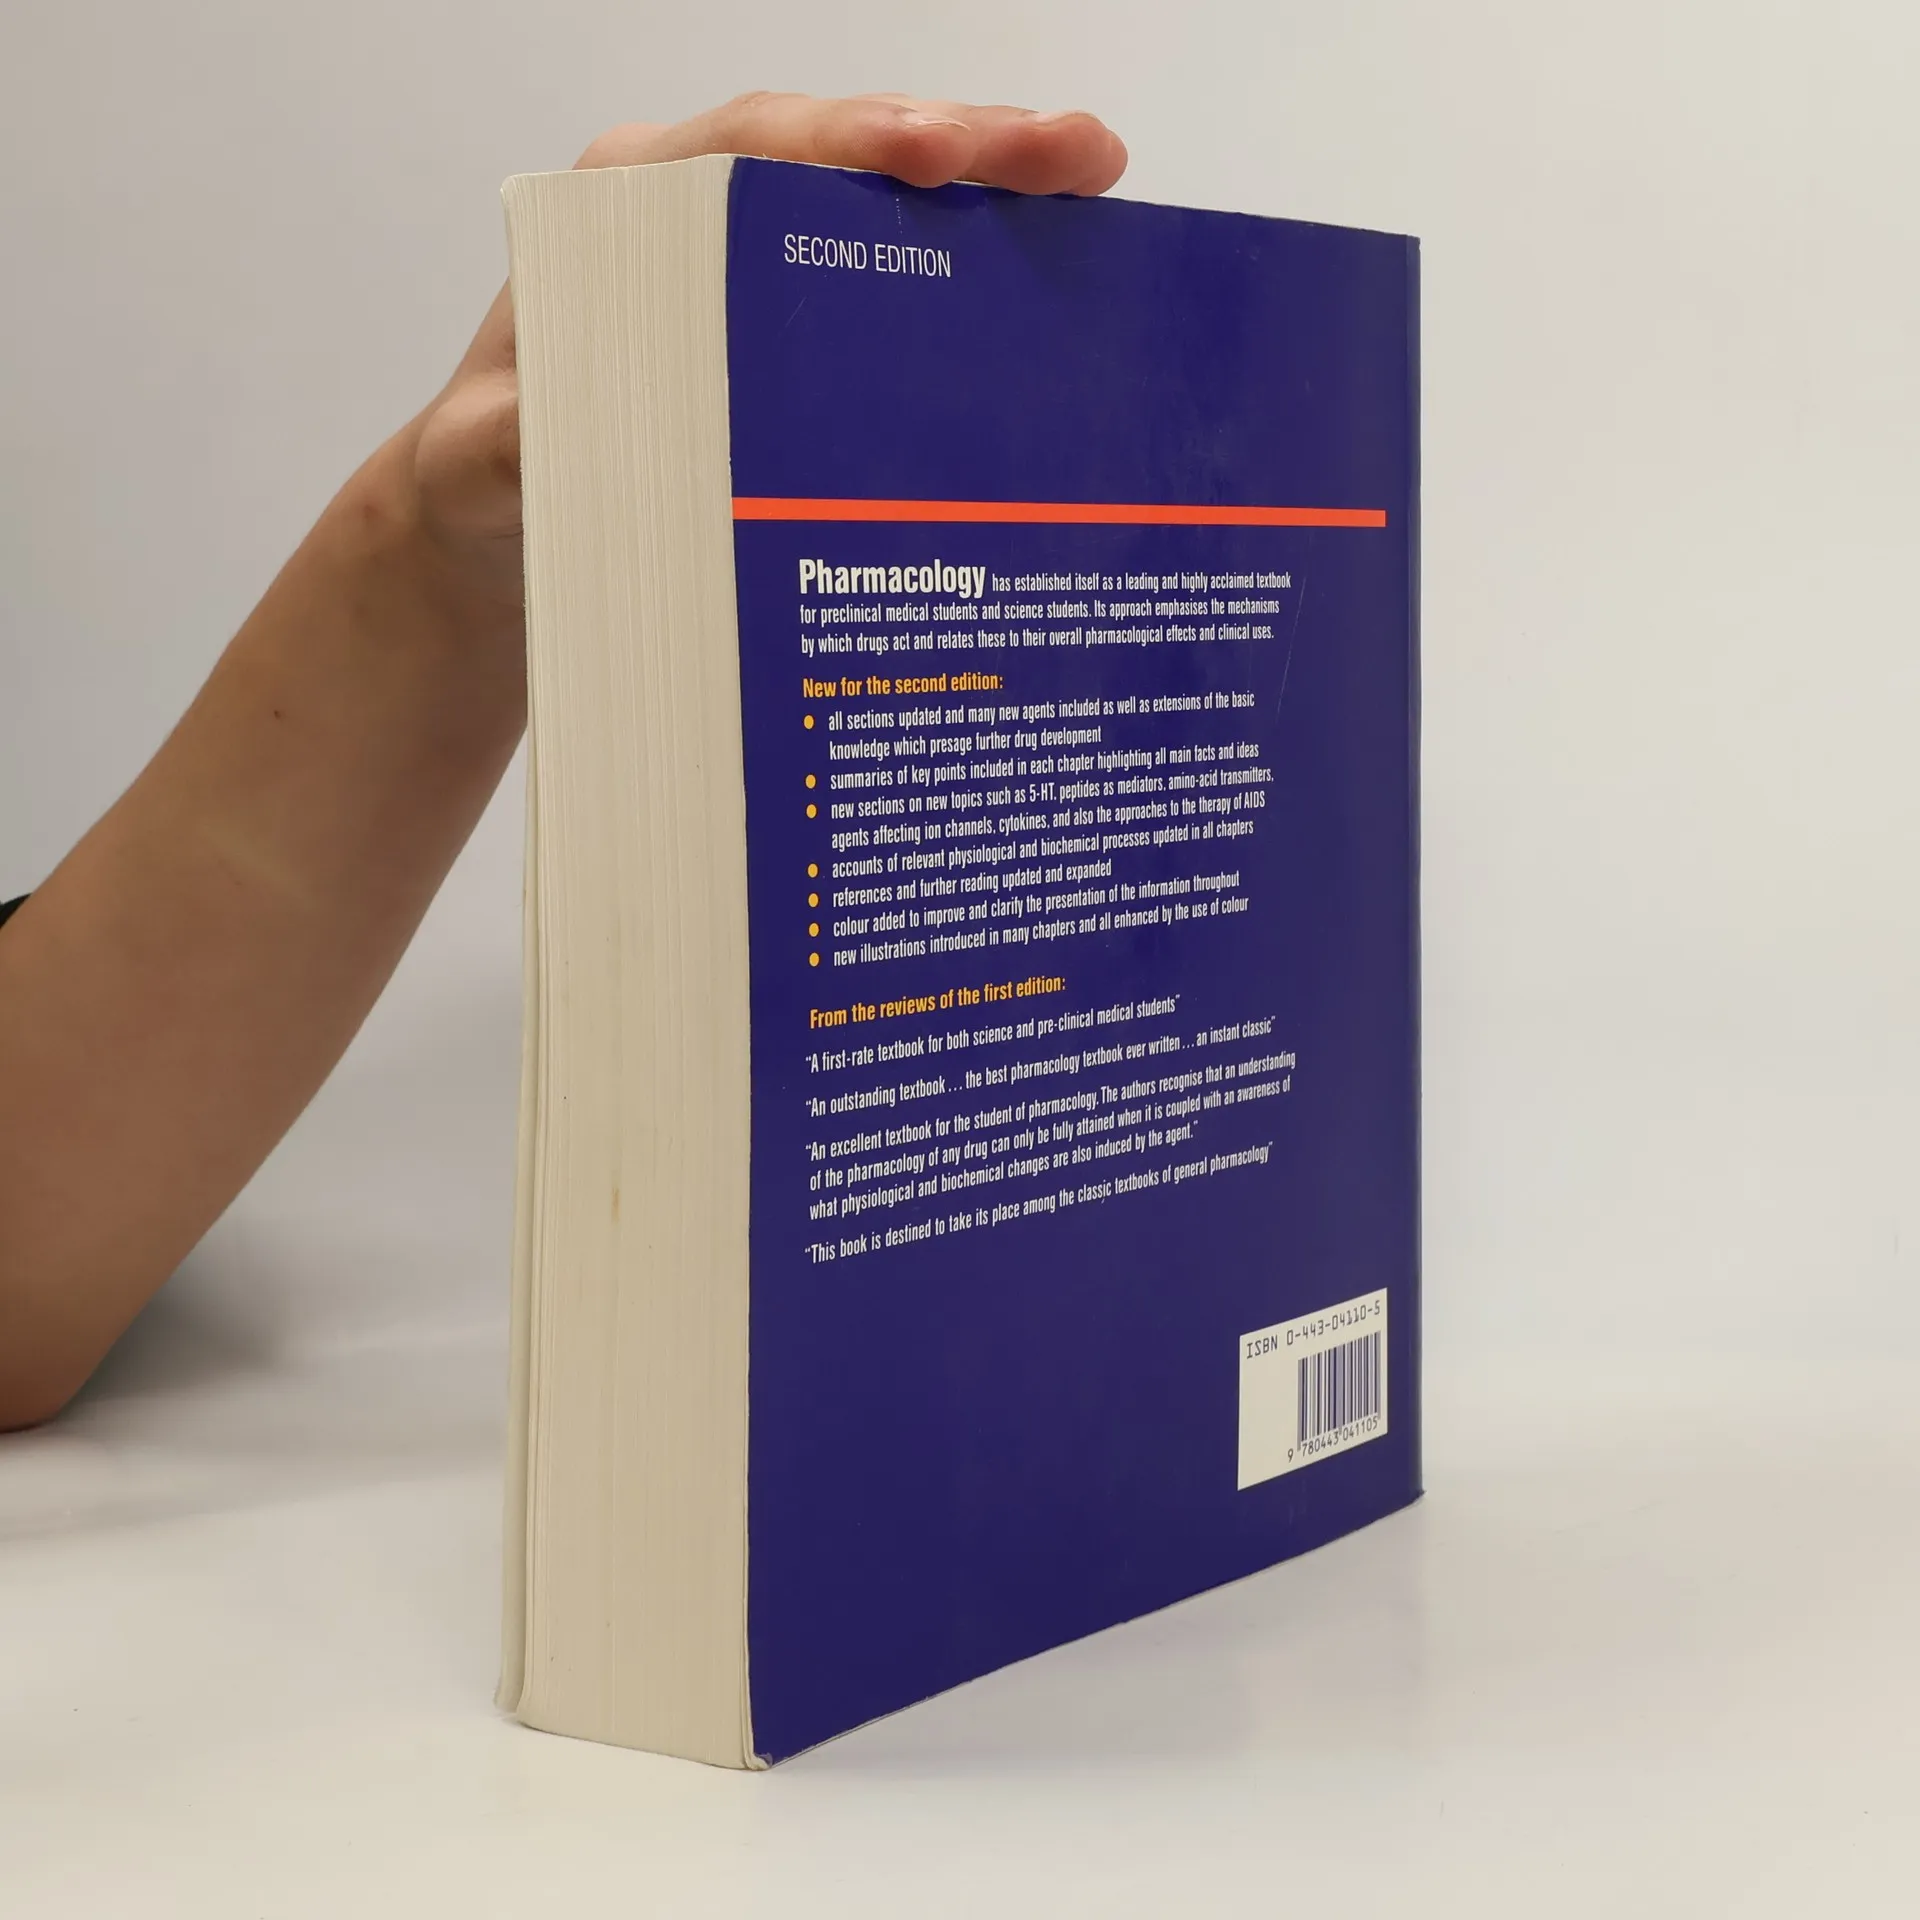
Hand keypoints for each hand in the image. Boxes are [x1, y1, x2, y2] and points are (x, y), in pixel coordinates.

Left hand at [410, 93, 1129, 612]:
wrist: (506, 526)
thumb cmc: (491, 477)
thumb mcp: (480, 465)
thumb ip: (506, 445)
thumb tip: (544, 433)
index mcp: (626, 213)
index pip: (754, 149)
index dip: (848, 144)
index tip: (928, 156)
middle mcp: (703, 217)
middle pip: (848, 154)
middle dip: (967, 144)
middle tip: (1078, 153)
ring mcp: (762, 268)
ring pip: (890, 205)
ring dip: (994, 193)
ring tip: (1096, 182)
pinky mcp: (799, 328)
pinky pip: (899, 278)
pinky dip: (976, 267)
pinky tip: (1055, 271)